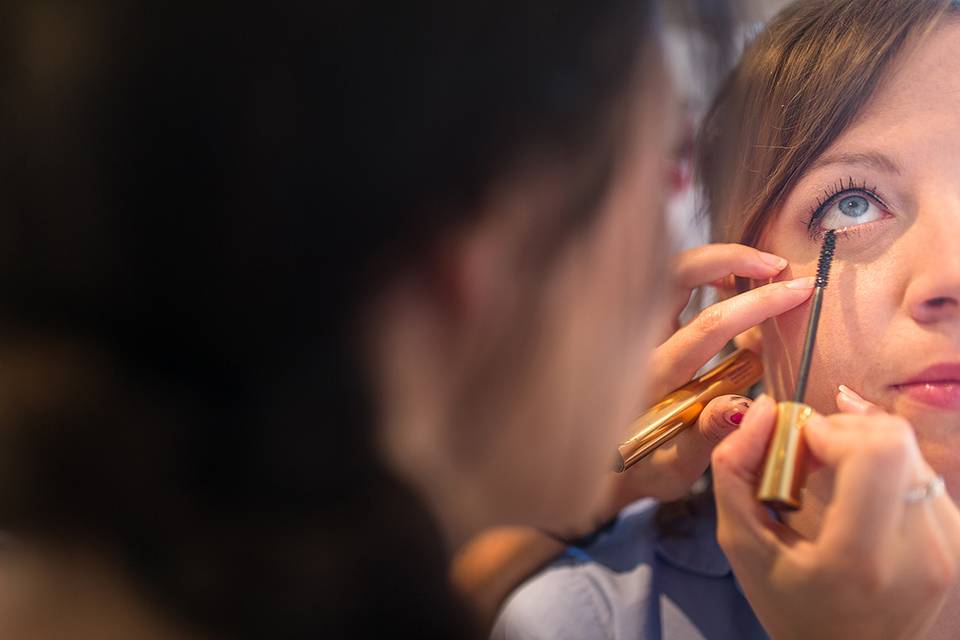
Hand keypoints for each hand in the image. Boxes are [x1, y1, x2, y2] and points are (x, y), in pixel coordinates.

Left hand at [602, 243, 813, 507]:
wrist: (594, 462)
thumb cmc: (640, 468)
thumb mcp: (673, 469)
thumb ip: (708, 436)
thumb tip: (745, 407)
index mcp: (650, 379)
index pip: (707, 326)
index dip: (756, 303)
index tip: (798, 290)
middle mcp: (634, 343)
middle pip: (675, 274)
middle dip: (729, 258)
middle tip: (776, 264)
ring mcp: (628, 328)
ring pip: (666, 271)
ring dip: (713, 261)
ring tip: (757, 271)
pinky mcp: (629, 322)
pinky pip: (663, 282)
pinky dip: (698, 274)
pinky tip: (727, 286)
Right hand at [712, 394, 959, 639]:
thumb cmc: (789, 604)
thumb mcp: (741, 543)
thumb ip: (735, 469)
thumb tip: (765, 407)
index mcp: (860, 557)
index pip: (876, 450)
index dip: (830, 430)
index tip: (797, 447)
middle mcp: (918, 552)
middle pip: (895, 440)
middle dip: (844, 430)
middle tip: (810, 455)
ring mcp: (945, 548)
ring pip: (910, 449)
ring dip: (864, 446)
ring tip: (831, 477)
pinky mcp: (956, 541)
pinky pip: (921, 472)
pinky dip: (885, 466)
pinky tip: (857, 490)